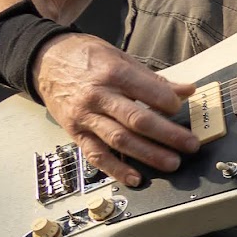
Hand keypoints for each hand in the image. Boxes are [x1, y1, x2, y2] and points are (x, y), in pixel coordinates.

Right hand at [33, 32, 197, 185]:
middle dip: (168, 135)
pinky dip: (116, 169)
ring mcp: (86, 117)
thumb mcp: (121, 59)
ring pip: (119, 140)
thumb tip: (187, 90)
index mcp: (113, 74)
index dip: (170, 103)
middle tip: (191, 145)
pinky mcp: (76, 133)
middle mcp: (98, 97)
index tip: (182, 109)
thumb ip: (154, 79)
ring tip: (172, 163)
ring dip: (148, 155)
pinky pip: (96, 155)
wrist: (45, 60)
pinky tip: (135, 179)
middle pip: (137, 120)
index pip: (149, 92)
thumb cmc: (86, 57)